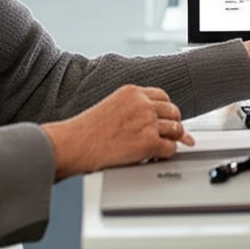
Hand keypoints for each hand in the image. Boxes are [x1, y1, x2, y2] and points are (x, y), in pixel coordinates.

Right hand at [42, 85, 194, 179]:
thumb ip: (132, 109)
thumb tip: (151, 121)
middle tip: (171, 135)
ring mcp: (147, 122)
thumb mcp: (111, 107)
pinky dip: (166, 154)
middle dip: (173, 124)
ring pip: (175, 129)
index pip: (162, 97)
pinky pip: (170, 148)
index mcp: (133, 92)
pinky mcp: (149, 142)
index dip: (166, 111)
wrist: (74, 145)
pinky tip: (157, 157)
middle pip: (173, 112)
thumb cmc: (85, 131)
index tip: (167, 119)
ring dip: (172, 140)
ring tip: (163, 147)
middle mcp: (143, 104)